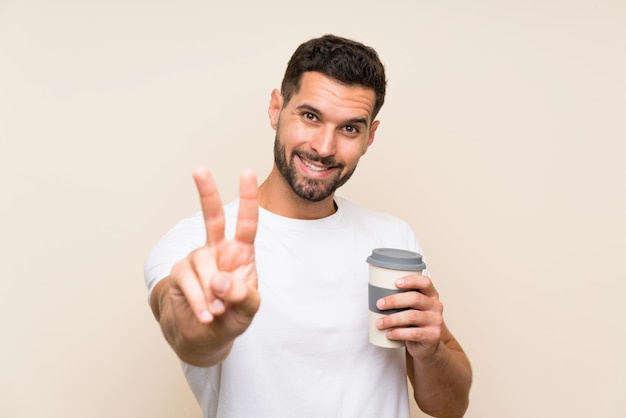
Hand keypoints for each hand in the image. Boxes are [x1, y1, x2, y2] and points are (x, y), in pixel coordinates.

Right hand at [167, 167, 259, 350]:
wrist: (206, 335)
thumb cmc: (232, 315)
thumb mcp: (249, 308)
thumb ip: (243, 295)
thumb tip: (220, 280)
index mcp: (241, 252)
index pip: (247, 222)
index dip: (247, 198)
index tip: (246, 172)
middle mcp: (218, 250)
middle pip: (212, 217)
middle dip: (206, 192)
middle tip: (199, 169)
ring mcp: (197, 260)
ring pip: (203, 265)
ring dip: (212, 293)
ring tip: (218, 311)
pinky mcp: (179, 274)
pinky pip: (188, 282)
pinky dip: (200, 301)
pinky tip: (207, 314)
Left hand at [375, 273, 443, 358]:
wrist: (428, 345)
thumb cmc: (415, 322)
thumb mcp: (413, 307)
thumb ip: (402, 298)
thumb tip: (375, 292)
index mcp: (431, 295)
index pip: (425, 282)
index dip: (411, 280)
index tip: (396, 282)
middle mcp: (436, 306)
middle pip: (415, 298)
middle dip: (394, 300)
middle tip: (379, 305)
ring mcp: (436, 321)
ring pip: (412, 316)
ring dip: (392, 319)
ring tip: (379, 323)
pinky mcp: (433, 335)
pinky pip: (413, 333)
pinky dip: (398, 333)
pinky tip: (389, 334)